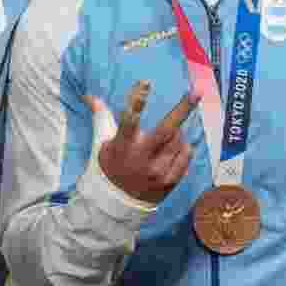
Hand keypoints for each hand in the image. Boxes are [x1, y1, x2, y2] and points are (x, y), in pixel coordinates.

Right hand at [89, 81, 199, 206]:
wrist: (117, 203)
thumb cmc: (110, 166)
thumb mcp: (102, 143)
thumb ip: (101, 117)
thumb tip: (89, 95)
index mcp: (122, 146)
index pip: (129, 119)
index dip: (137, 100)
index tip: (145, 82)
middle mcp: (141, 159)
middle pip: (166, 130)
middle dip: (182, 110)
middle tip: (196, 93)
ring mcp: (157, 172)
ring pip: (178, 141)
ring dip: (178, 132)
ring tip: (171, 132)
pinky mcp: (170, 182)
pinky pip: (185, 156)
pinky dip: (184, 147)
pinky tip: (177, 147)